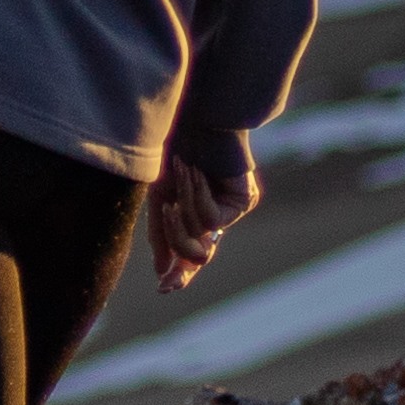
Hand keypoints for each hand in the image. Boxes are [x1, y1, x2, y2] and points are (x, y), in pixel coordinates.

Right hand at [141, 142, 253, 290]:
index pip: (190, 251)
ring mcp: (231, 209)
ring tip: (180, 172)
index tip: (164, 288)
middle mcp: (216, 215)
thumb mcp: (159, 196)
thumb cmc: (172, 148)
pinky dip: (197, 197)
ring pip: (201, 236)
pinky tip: (194, 173)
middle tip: (168, 258)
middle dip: (179, 253)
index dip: (179, 272)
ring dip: (182, 207)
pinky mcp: (245, 201)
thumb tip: (162, 271)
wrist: (194, 116)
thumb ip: (161, 234)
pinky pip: (214, 218)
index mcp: (193, 212)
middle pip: (198, 255)